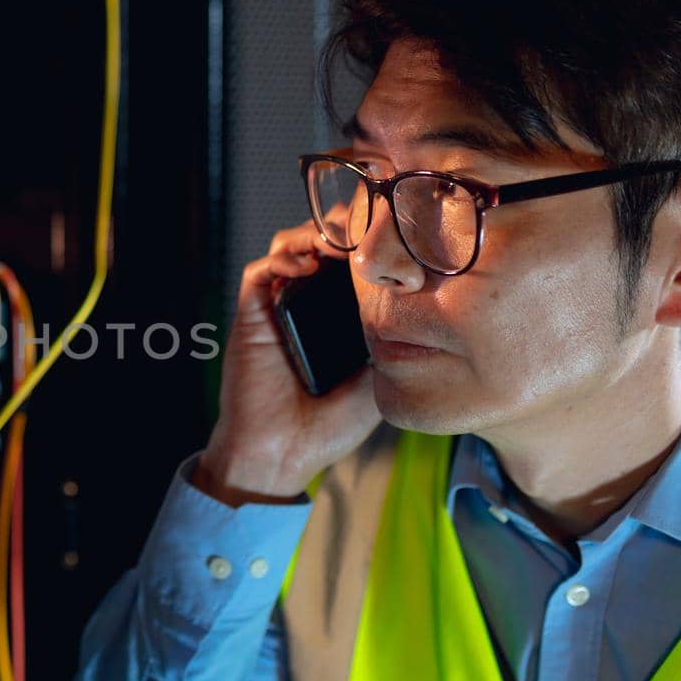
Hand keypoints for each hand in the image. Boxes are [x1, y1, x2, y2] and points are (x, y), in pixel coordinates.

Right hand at [195, 219, 381, 502]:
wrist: (284, 453)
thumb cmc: (330, 426)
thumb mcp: (382, 380)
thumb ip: (397, 343)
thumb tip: (428, 306)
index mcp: (339, 315)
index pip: (355, 260)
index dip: (373, 240)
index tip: (399, 237)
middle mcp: (308, 303)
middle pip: (322, 241)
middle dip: (346, 227)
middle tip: (370, 228)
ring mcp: (278, 306)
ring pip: (290, 246)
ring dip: (313, 234)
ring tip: (339, 242)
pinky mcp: (251, 314)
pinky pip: (260, 271)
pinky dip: (281, 257)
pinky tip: (307, 264)